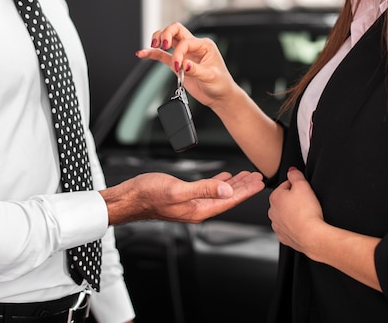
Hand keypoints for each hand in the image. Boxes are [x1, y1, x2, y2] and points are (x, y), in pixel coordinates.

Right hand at [102, 171, 264, 224]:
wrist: (129, 198)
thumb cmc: (148, 195)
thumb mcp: (178, 190)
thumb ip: (203, 189)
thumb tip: (226, 190)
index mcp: (198, 210)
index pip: (229, 200)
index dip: (245, 191)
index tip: (259, 183)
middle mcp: (197, 209)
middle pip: (227, 197)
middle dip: (244, 187)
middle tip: (258, 177)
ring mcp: (190, 203)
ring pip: (219, 193)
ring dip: (233, 184)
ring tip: (246, 177)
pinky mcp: (184, 196)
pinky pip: (207, 190)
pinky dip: (218, 182)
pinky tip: (223, 178)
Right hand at [135, 22, 238, 108]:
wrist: (219, 96)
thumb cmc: (220, 84)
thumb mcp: (210, 76)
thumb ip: (196, 69)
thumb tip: (183, 64)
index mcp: (204, 45)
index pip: (186, 42)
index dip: (178, 53)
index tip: (178, 67)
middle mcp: (194, 46)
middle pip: (175, 30)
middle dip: (166, 34)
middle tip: (161, 45)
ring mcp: (184, 54)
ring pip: (168, 39)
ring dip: (158, 39)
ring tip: (152, 46)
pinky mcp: (177, 64)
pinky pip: (163, 56)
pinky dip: (152, 54)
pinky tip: (142, 53)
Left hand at [268, 168, 324, 256]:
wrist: (311, 236)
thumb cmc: (307, 212)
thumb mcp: (303, 185)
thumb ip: (295, 175)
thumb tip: (291, 171)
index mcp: (274, 198)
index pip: (285, 185)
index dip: (297, 186)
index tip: (304, 190)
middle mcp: (272, 212)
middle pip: (285, 201)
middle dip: (294, 200)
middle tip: (306, 202)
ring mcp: (277, 226)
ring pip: (286, 215)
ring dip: (294, 213)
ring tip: (306, 214)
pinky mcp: (284, 237)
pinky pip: (289, 228)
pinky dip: (295, 226)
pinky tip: (303, 224)